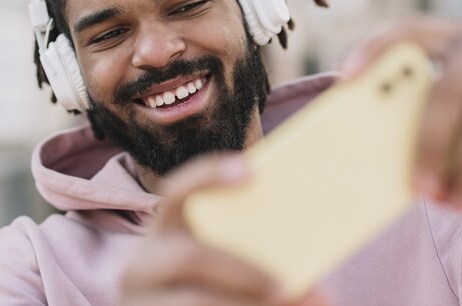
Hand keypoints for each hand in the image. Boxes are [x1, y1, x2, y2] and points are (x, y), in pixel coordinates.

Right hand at [119, 153, 331, 305]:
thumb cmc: (208, 283)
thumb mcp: (217, 262)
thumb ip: (250, 250)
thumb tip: (317, 274)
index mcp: (167, 231)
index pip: (178, 191)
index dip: (209, 176)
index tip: (252, 170)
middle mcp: (146, 261)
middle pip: (190, 256)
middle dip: (244, 272)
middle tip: (287, 286)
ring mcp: (143, 298)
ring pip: (194, 300)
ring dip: (246, 303)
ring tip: (289, 301)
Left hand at [342, 17, 461, 206]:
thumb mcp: (457, 78)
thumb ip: (418, 92)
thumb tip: (366, 134)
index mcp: (454, 32)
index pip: (410, 30)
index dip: (376, 49)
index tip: (346, 78)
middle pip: (450, 90)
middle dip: (430, 145)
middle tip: (419, 188)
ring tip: (451, 201)